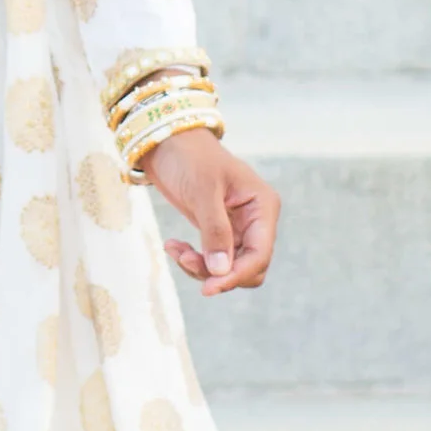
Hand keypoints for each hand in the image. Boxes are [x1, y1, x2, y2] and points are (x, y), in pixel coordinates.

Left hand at [140, 130, 278, 295]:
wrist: (168, 143)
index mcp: (262, 205)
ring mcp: (239, 228)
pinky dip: (194, 259)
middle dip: (218, 273)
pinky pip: (214, 260)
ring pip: (230, 268)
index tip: (208, 288)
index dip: (236, 275)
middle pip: (248, 267)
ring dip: (202, 268)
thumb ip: (214, 231)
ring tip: (175, 250)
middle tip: (185, 261)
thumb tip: (221, 271)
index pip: (260, 254)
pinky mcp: (220, 232)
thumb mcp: (203, 191)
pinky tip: (173, 247)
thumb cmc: (190, 157)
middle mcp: (256, 220)